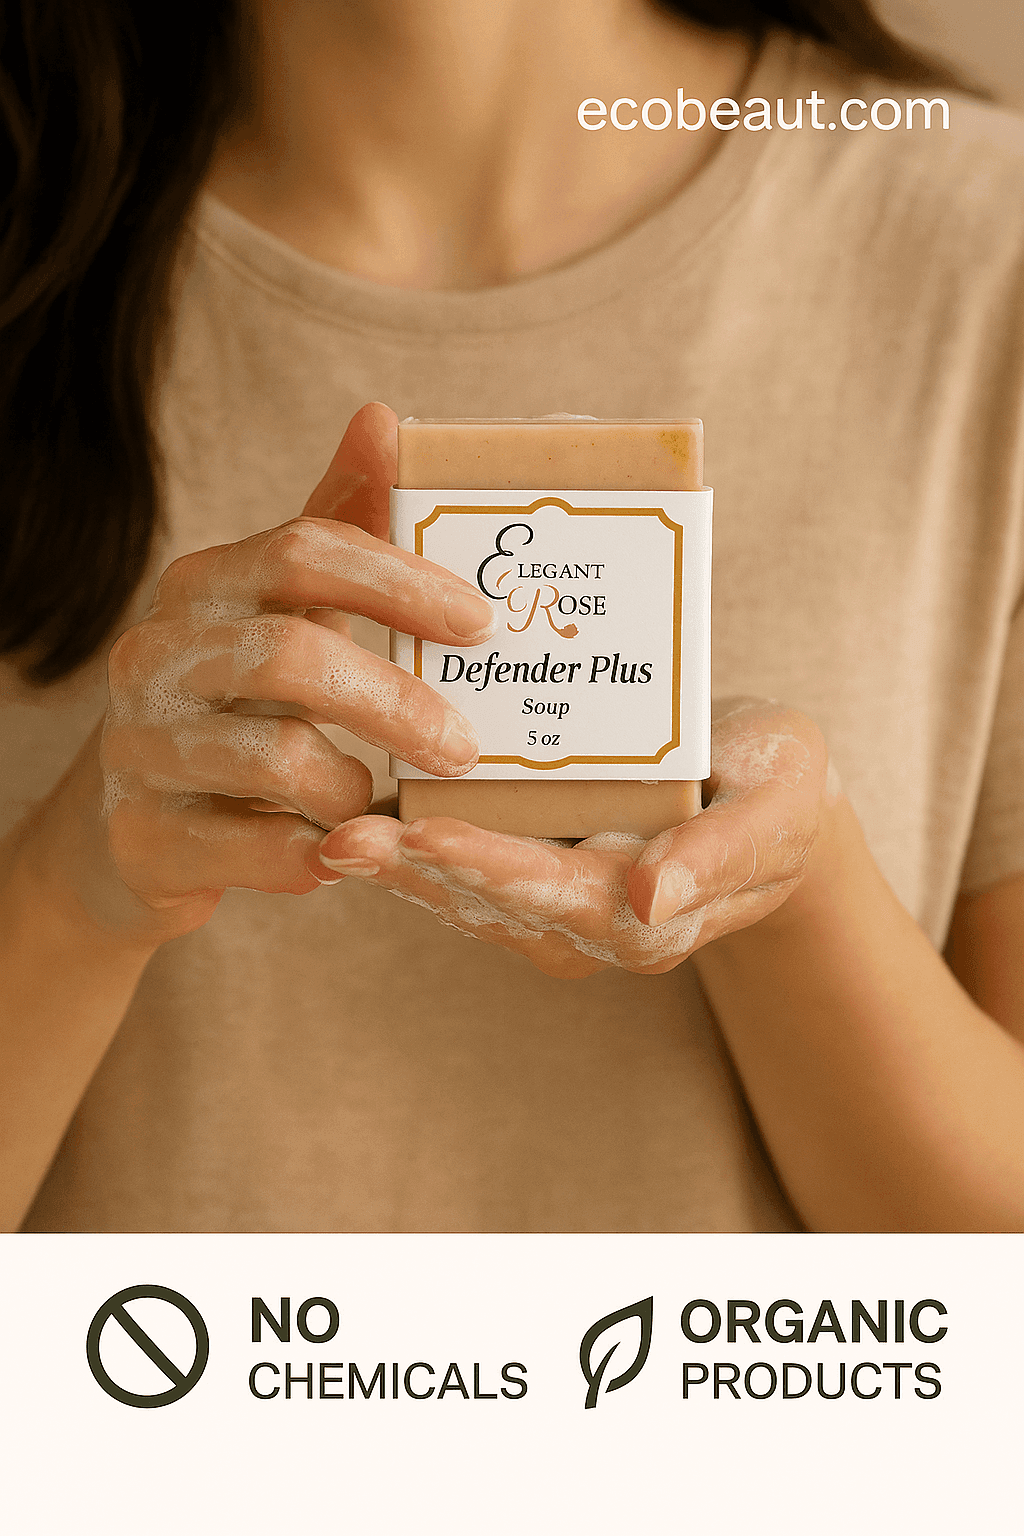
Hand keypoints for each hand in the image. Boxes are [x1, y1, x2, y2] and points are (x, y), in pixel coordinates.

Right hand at [43, 403, 495, 943]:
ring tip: (380, 805)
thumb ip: (334, 528)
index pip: (302, 551)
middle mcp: (156, 654)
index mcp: (202, 585)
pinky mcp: (144, 837)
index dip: (399, 581)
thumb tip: (383, 419)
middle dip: (395, 703)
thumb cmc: (231, 704)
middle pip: (292, 655)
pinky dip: (317, 856)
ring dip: (355, 789)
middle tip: (464, 747)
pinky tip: (341, 852)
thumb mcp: (278, 613)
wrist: (129, 830)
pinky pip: (257, 849)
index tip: (479, 623)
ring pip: (278, 759)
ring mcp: (140, 747)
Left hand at [311, 698, 834, 977]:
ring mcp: (547, 903)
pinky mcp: (523, 872)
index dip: (489, 864)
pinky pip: (456, 863)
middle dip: (412, 870)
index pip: (555, 894)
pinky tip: (349, 807)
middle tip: (337, 838)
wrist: (760, 792)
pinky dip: (406, 839)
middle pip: (486, 899)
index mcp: (645, 913)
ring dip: (392, 862)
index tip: (425, 832)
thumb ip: (725, 852)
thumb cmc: (776, 788)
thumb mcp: (778, 805)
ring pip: (456, 888)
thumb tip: (656, 897)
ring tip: (323, 828)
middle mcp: (584, 921)